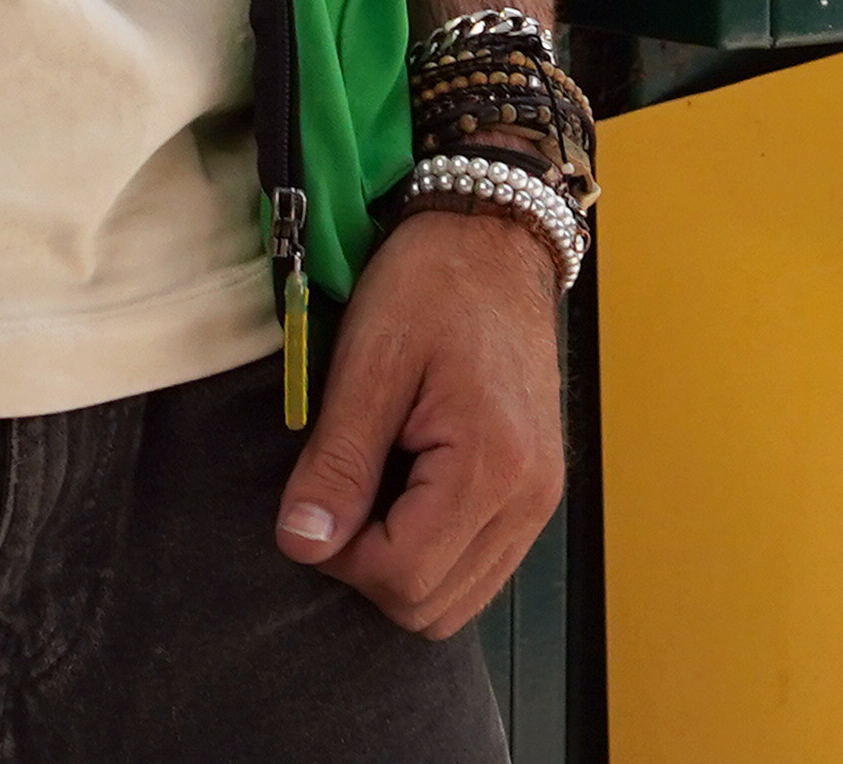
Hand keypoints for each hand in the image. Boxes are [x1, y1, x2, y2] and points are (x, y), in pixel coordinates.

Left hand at [272, 202, 565, 636]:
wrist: (493, 236)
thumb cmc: (431, 284)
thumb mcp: (369, 363)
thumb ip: (338, 462)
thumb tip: (303, 543)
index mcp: (491, 463)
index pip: (403, 577)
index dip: (340, 555)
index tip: (318, 497)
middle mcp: (528, 495)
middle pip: (431, 607)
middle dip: (370, 569)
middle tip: (343, 494)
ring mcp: (539, 497)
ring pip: (457, 601)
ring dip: (403, 567)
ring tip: (378, 488)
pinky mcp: (536, 490)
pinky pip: (479, 567)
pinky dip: (434, 552)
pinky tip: (410, 490)